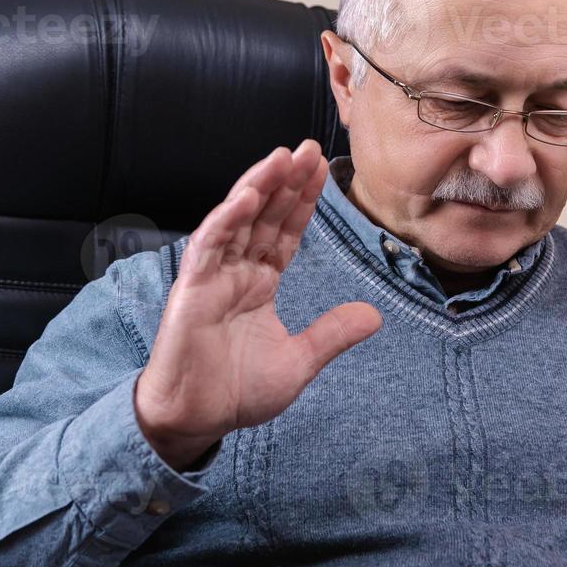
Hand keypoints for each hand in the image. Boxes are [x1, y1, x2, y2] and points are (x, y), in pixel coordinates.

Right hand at [134, 139, 382, 468]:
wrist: (196, 420)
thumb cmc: (236, 392)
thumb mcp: (299, 362)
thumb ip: (332, 335)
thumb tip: (375, 315)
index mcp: (258, 284)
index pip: (285, 232)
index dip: (303, 201)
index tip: (323, 169)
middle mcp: (235, 273)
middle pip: (263, 217)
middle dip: (285, 182)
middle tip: (308, 147)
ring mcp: (211, 278)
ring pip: (235, 221)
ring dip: (256, 187)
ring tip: (281, 156)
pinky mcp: (190, 290)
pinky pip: (208, 247)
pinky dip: (225, 220)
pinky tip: (245, 196)